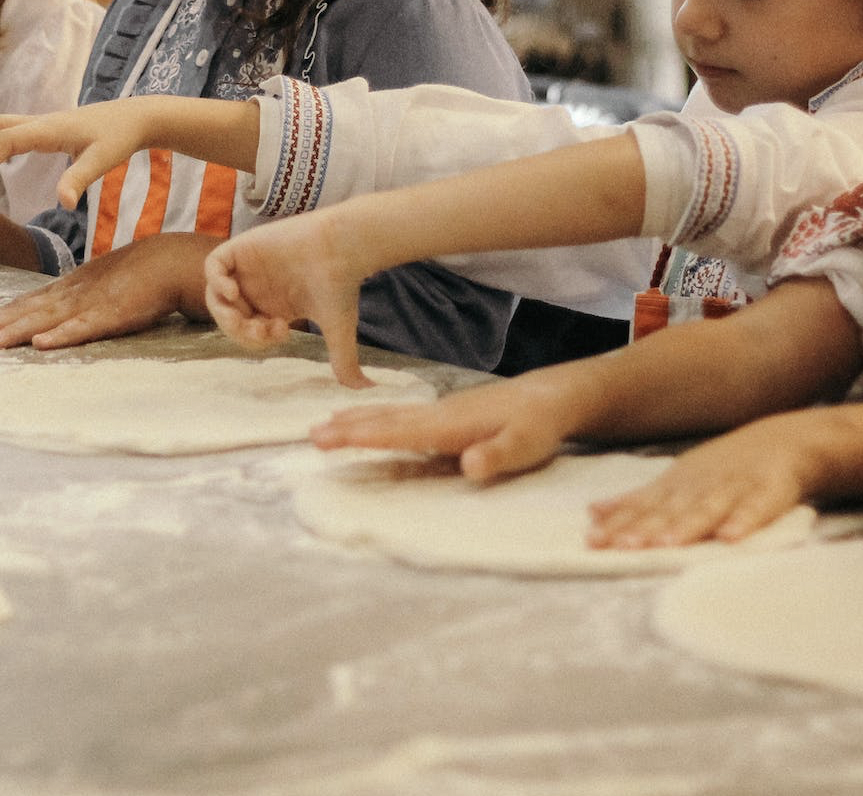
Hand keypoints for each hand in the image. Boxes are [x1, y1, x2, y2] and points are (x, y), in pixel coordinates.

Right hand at [0, 101, 165, 208]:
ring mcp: (41, 126)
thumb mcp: (104, 160)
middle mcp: (39, 123)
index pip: (7, 140)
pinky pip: (9, 137)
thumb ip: (80, 179)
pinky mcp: (46, 132)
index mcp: (48, 128)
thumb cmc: (120, 138)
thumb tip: (63, 203)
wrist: (136, 117)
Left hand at [0, 233, 214, 349]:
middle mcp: (73, 294)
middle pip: (28, 311)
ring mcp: (92, 303)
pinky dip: (62, 335)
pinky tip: (42, 343)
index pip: (26, 303)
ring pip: (47, 319)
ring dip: (17, 331)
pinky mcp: (114, 314)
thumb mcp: (100, 284)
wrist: (173, 260)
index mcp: (70, 287)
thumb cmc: (139, 274)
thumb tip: (53, 320)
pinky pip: (85, 327)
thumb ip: (78, 301)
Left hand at [204, 212, 368, 386]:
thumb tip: (365, 389)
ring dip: (222, 312)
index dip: (257, 341)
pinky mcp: (244, 247)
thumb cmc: (340, 285)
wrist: (343, 248)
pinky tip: (233, 292)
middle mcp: (258, 289)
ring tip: (240, 316)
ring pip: (216, 295)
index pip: (248, 332)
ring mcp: (249, 269)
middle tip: (255, 330)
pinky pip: (213, 266)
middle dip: (237, 332)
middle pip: (228, 317)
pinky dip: (216, 281)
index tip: (282, 332)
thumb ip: (344, 359)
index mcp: (273, 307)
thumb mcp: (338, 329)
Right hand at [311, 369, 588, 478]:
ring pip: (389, 415)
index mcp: (449, 425)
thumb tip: (470, 466)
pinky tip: (367, 420)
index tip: (328, 439)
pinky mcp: (444, 414)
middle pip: (384, 421)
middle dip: (346, 428)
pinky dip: (375, 417)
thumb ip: (497, 456)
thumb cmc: (540, 426)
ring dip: (355, 420)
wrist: (553, 395)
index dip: (362, 436)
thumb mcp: (527, 446)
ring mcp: (439, 411)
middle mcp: (437, 414)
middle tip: (310, 436)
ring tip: (323, 425)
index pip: (398, 432)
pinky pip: (399, 416)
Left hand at [587, 422, 817, 548]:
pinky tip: (731, 537)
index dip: (618, 524)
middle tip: (622, 546)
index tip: (592, 541)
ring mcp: (733, 487)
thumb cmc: (721, 469)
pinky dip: (744, 521)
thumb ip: (638, 500)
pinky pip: (757, 509)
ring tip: (667, 543)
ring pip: (708, 508)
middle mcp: (699, 485)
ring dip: (687, 526)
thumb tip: (592, 512)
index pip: (642, 507)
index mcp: (676, 485)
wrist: (783, 440)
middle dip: (645, 527)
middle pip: (669, 510)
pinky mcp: (769, 492)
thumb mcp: (676, 481)